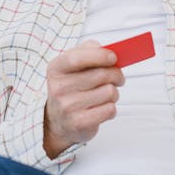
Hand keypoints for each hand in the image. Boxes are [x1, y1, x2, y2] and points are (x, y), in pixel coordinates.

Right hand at [44, 41, 122, 157]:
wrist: (58, 121)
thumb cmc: (71, 88)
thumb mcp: (72, 66)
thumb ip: (89, 51)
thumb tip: (108, 51)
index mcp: (56, 69)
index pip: (77, 58)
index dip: (99, 56)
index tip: (114, 57)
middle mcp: (59, 88)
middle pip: (101, 75)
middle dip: (116, 74)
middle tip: (118, 77)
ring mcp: (68, 107)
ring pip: (109, 92)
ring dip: (114, 93)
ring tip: (105, 95)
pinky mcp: (80, 123)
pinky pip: (110, 109)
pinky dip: (111, 108)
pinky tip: (101, 108)